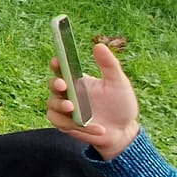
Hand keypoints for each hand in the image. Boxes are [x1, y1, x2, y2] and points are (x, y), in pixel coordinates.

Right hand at [48, 40, 141, 158]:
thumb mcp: (118, 83)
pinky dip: (76, 126)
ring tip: (74, 109)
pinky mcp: (67, 125)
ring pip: (52, 105)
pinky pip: (61, 123)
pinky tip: (97, 128)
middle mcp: (69, 94)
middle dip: (55, 84)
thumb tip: (99, 45)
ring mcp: (66, 110)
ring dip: (61, 106)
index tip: (57, 61)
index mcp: (78, 81)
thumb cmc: (121, 105)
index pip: (62, 69)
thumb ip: (109, 64)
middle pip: (52, 85)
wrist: (123, 131)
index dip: (57, 63)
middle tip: (63, 86)